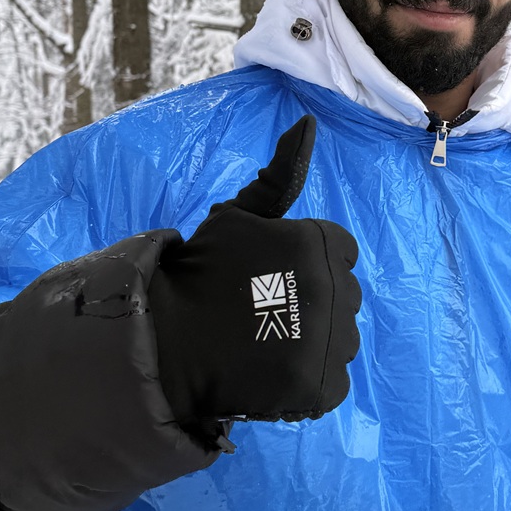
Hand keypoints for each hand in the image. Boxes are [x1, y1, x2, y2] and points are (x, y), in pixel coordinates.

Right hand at [149, 116, 360, 435]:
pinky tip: (269, 374)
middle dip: (310, 303)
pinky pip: (331, 385)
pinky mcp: (320, 386)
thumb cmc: (202, 273)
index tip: (270, 277)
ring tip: (263, 345)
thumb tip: (309, 124)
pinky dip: (304, 385)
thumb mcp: (238, 216)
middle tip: (261, 312)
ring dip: (310, 344)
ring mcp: (329, 341)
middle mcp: (334, 289)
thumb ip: (280, 175)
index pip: (340, 253)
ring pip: (340, 342)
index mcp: (319, 243)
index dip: (305, 265)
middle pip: (343, 298)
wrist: (167, 341)